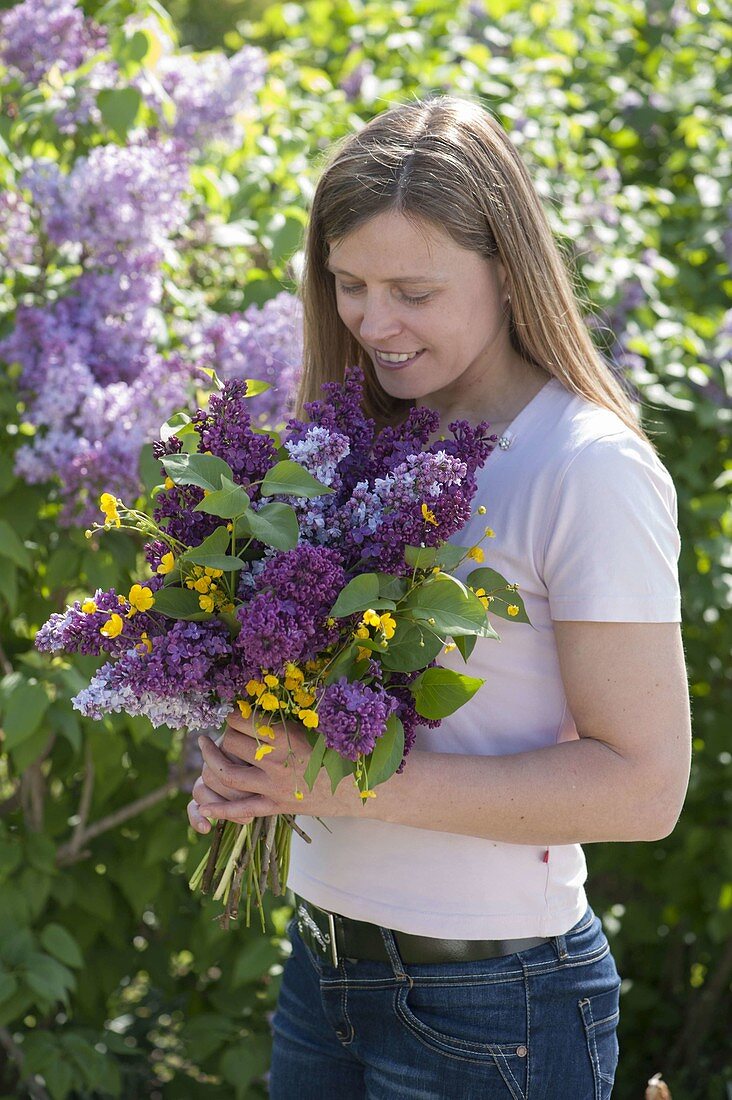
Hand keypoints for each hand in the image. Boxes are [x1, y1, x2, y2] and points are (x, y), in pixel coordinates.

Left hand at [186, 709, 356, 831]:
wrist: (358, 789)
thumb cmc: (341, 752)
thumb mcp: (318, 728)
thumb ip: (291, 717)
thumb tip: (268, 700)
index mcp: (287, 736)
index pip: (244, 721)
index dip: (235, 715)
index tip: (235, 714)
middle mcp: (276, 761)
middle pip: (232, 744)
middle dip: (225, 735)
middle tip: (227, 731)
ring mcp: (274, 787)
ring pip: (228, 774)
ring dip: (211, 762)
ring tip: (206, 749)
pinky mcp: (276, 806)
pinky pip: (241, 809)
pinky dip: (220, 809)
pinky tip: (203, 806)